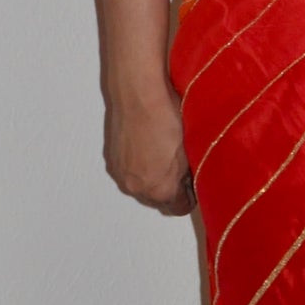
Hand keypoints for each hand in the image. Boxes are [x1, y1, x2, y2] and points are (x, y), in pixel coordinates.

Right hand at [104, 88, 194, 214]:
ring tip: (162, 157)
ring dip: (152, 179)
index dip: (189, 196)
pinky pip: (128, 173)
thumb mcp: (190, 151)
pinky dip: (137, 167)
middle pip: (158, 201)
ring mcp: (122, 174)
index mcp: (160, 190)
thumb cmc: (167, 118)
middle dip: (169, 190)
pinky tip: (147, 149)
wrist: (139, 95)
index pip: (180, 208)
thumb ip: (190, 176)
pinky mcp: (112, 160)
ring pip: (141, 188)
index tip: (192, 184)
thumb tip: (192, 181)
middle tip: (179, 170)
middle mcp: (137, 188)